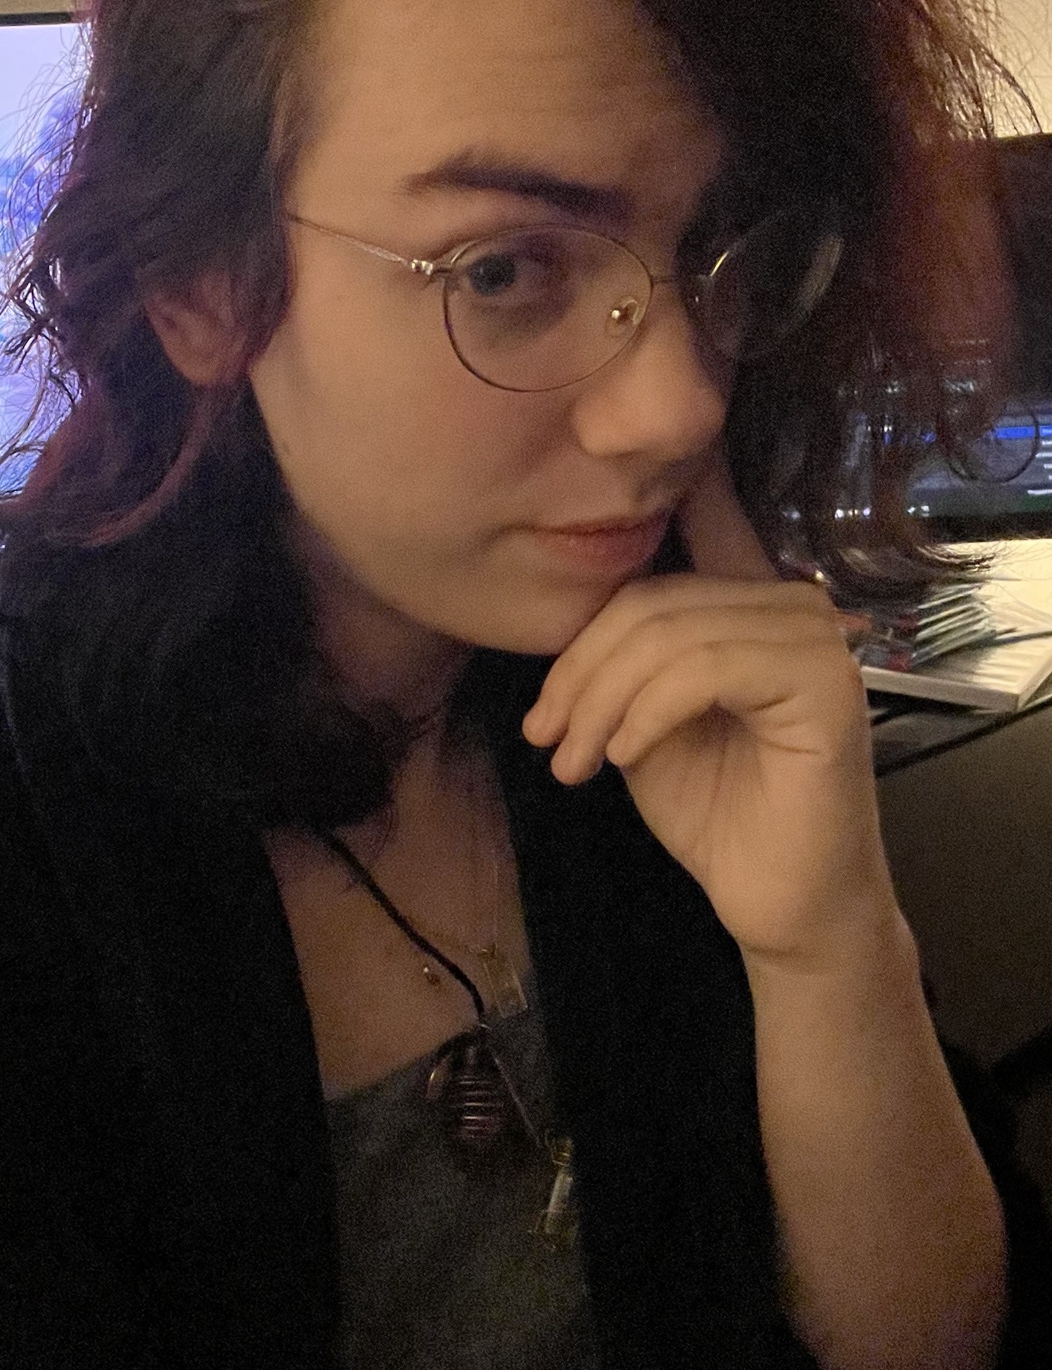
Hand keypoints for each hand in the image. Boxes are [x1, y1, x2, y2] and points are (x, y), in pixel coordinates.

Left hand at [522, 445, 895, 965]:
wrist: (775, 901)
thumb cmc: (711, 810)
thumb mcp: (641, 716)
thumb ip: (625, 654)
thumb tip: (564, 600)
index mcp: (748, 599)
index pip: (700, 517)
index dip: (658, 489)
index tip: (591, 468)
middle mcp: (791, 603)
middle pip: (653, 597)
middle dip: (579, 668)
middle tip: (544, 735)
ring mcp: (818, 639)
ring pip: (672, 633)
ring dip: (601, 702)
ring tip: (572, 761)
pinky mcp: (827, 685)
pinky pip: (706, 669)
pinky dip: (648, 713)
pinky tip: (622, 757)